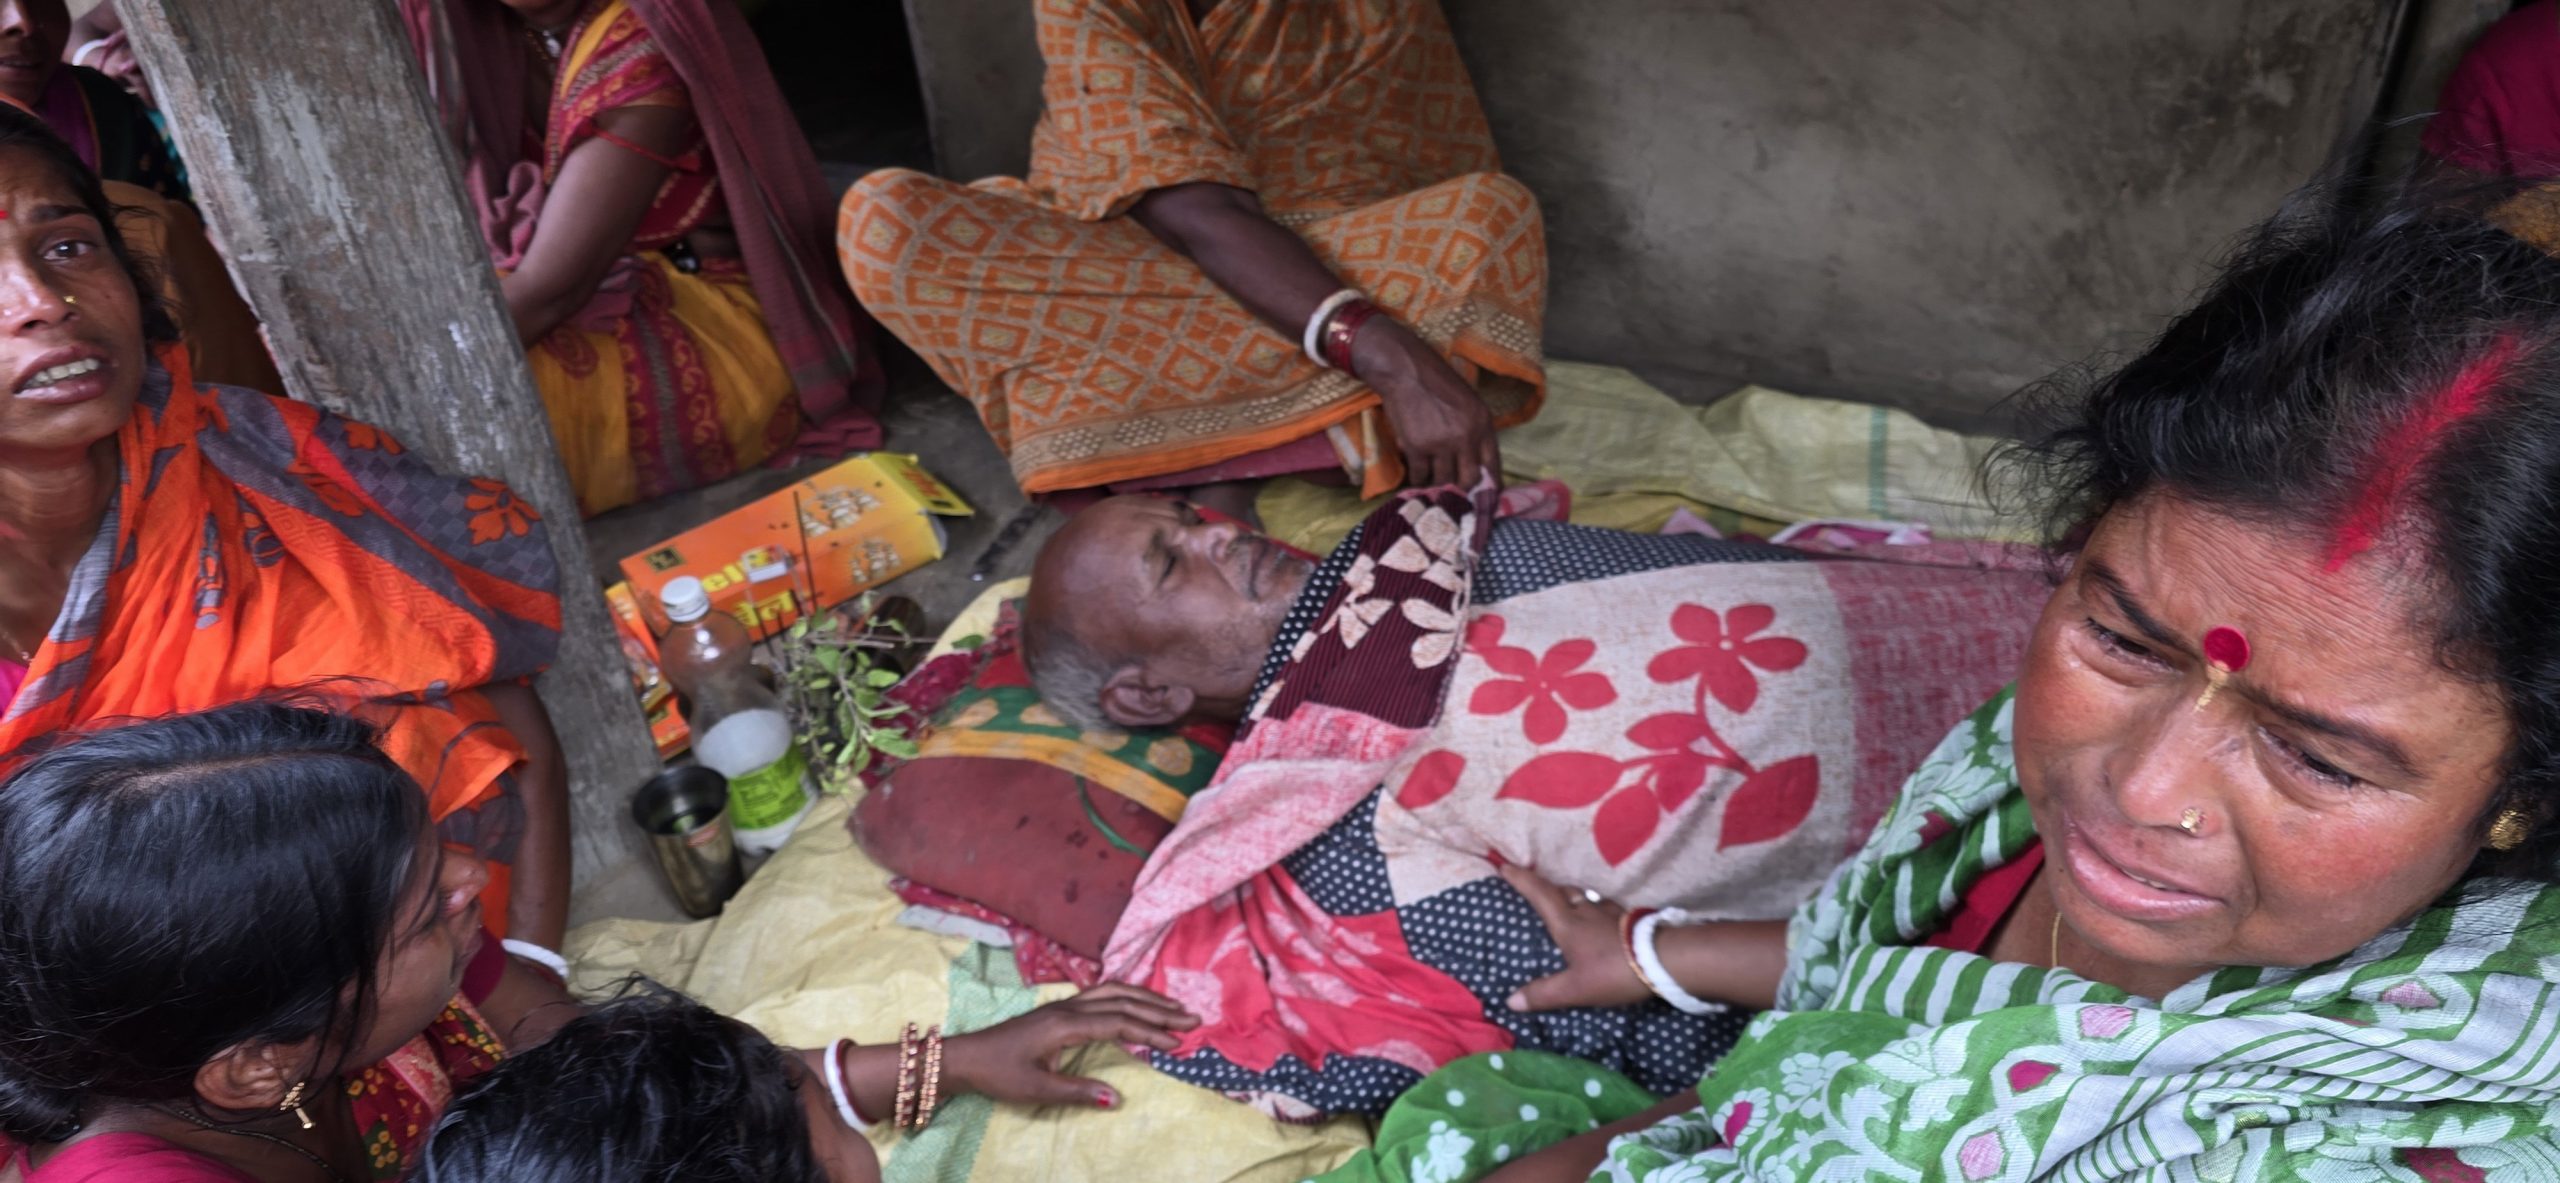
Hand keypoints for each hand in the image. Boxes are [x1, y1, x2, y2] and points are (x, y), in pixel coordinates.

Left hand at [941, 983, 1198, 1109]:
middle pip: (1123, 1001)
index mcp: (1065, 1024)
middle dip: (1159, 1009)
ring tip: (1175, 1007)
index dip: (1150, 1032)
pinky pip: (1102, 994)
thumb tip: (1116, 1100)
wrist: (966, 1056)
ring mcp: (1064, 1005)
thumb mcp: (1036, 1090)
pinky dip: (1128, 995)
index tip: (1178, 1043)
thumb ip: (1077, 1092)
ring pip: (1113, 992)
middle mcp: (1069, 1008)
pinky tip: (1138, 1001)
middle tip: (1193, 1018)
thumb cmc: (999, 1074)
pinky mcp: (1060, 1009)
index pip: (1119, 1023)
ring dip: (1146, 998)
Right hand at [1352, 318, 1501, 490]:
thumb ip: (1475, 430)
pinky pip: (1420, 476)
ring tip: (1434, 490)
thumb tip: (1475, 463)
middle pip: (1470, 480)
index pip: (1493, 465)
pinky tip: (1415, 479)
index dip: (1490, 486)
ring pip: (1444, 481)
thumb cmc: (1438, 383)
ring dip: (1438, 487)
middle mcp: (1466, 436)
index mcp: (1483, 424)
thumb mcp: (1469, 402)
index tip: (1485, 499)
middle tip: (1457, 499)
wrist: (1407, 371)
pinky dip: (1417, 480)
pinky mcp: (1417, 447)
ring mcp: (1441, 443)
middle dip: (1463, 493)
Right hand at [1499, 863, 1650, 1011]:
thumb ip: (1544, 994)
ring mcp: (1611, 913)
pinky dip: (1597, 910)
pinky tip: (1602, 921)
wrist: (1662, 960)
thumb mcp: (1575, 989)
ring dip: (1574, 897)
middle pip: (1563, 891)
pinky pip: (1607, 908)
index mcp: (1568, 924)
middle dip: (1547, 887)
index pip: (1539, 894)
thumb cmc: (1613, 971)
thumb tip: (1510, 1001)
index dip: (1521, 879)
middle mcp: (1587, 912)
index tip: (1505, 866)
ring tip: (1570, 906)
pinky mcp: (1629, 919)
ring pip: (1587, 897)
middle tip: (1538, 890)